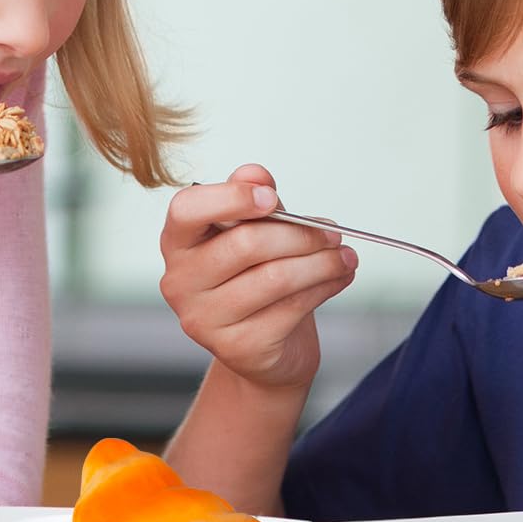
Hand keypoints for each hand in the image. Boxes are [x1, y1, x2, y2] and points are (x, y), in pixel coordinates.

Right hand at [159, 164, 357, 391]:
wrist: (265, 346)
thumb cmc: (255, 278)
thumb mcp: (254, 231)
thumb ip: (252, 200)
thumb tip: (255, 175)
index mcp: (178, 242)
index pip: (187, 210)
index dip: (231, 198)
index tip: (272, 197)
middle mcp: (180, 282)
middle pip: (245, 244)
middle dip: (300, 234)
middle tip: (332, 233)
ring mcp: (204, 319)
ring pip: (275, 278)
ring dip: (321, 263)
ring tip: (344, 256)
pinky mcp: (237, 347)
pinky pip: (291, 308)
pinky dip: (324, 288)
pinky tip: (338, 278)